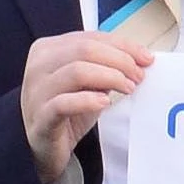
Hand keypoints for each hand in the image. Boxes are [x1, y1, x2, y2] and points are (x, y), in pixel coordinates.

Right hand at [15, 33, 150, 183]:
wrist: (43, 145)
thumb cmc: (68, 110)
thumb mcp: (87, 82)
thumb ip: (105, 66)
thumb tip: (141, 58)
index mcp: (48, 49)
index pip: (90, 38)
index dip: (123, 46)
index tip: (146, 58)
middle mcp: (39, 65)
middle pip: (85, 50)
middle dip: (119, 60)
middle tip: (138, 76)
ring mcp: (36, 90)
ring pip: (77, 71)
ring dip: (110, 77)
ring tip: (128, 88)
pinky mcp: (41, 117)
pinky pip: (64, 103)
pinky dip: (88, 100)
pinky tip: (105, 103)